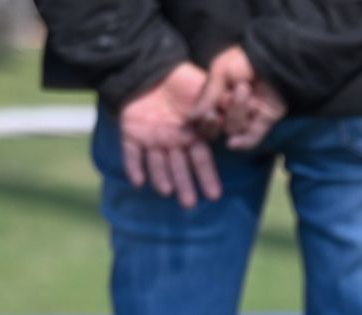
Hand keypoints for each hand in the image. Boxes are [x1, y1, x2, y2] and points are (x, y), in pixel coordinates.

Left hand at [119, 63, 221, 208]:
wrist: (150, 64)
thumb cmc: (181, 77)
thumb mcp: (205, 89)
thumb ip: (219, 105)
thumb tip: (230, 121)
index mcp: (192, 134)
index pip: (201, 160)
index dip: (207, 177)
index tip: (214, 195)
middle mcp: (173, 141)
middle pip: (179, 167)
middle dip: (184, 185)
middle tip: (188, 204)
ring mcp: (151, 138)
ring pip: (157, 163)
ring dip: (161, 177)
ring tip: (166, 191)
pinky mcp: (131, 132)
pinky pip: (131, 152)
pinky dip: (133, 166)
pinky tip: (138, 181)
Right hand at [190, 46, 287, 150]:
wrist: (272, 59)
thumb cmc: (243, 60)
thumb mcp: (219, 72)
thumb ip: (206, 96)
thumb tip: (190, 119)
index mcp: (218, 97)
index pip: (205, 116)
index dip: (203, 118)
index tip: (207, 112)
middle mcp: (231, 109)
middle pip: (219, 125)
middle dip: (222, 112)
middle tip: (228, 96)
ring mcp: (249, 116)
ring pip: (235, 129)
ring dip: (238, 111)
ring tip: (246, 90)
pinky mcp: (265, 121)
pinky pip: (252, 138)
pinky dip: (243, 142)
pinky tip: (233, 143)